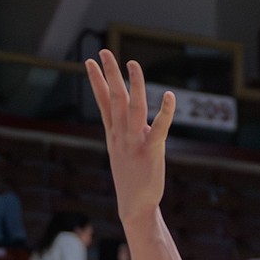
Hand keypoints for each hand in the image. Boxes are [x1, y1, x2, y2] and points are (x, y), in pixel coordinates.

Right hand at [85, 51, 174, 227]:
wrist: (134, 206)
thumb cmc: (131, 178)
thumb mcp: (121, 152)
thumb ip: (126, 131)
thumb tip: (135, 116)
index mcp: (113, 134)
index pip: (103, 102)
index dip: (96, 81)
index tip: (90, 61)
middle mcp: (121, 135)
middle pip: (114, 98)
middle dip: (109, 74)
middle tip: (104, 52)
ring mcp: (135, 142)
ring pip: (133, 107)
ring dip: (133, 84)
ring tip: (131, 64)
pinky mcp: (151, 150)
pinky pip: (160, 128)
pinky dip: (165, 111)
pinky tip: (169, 95)